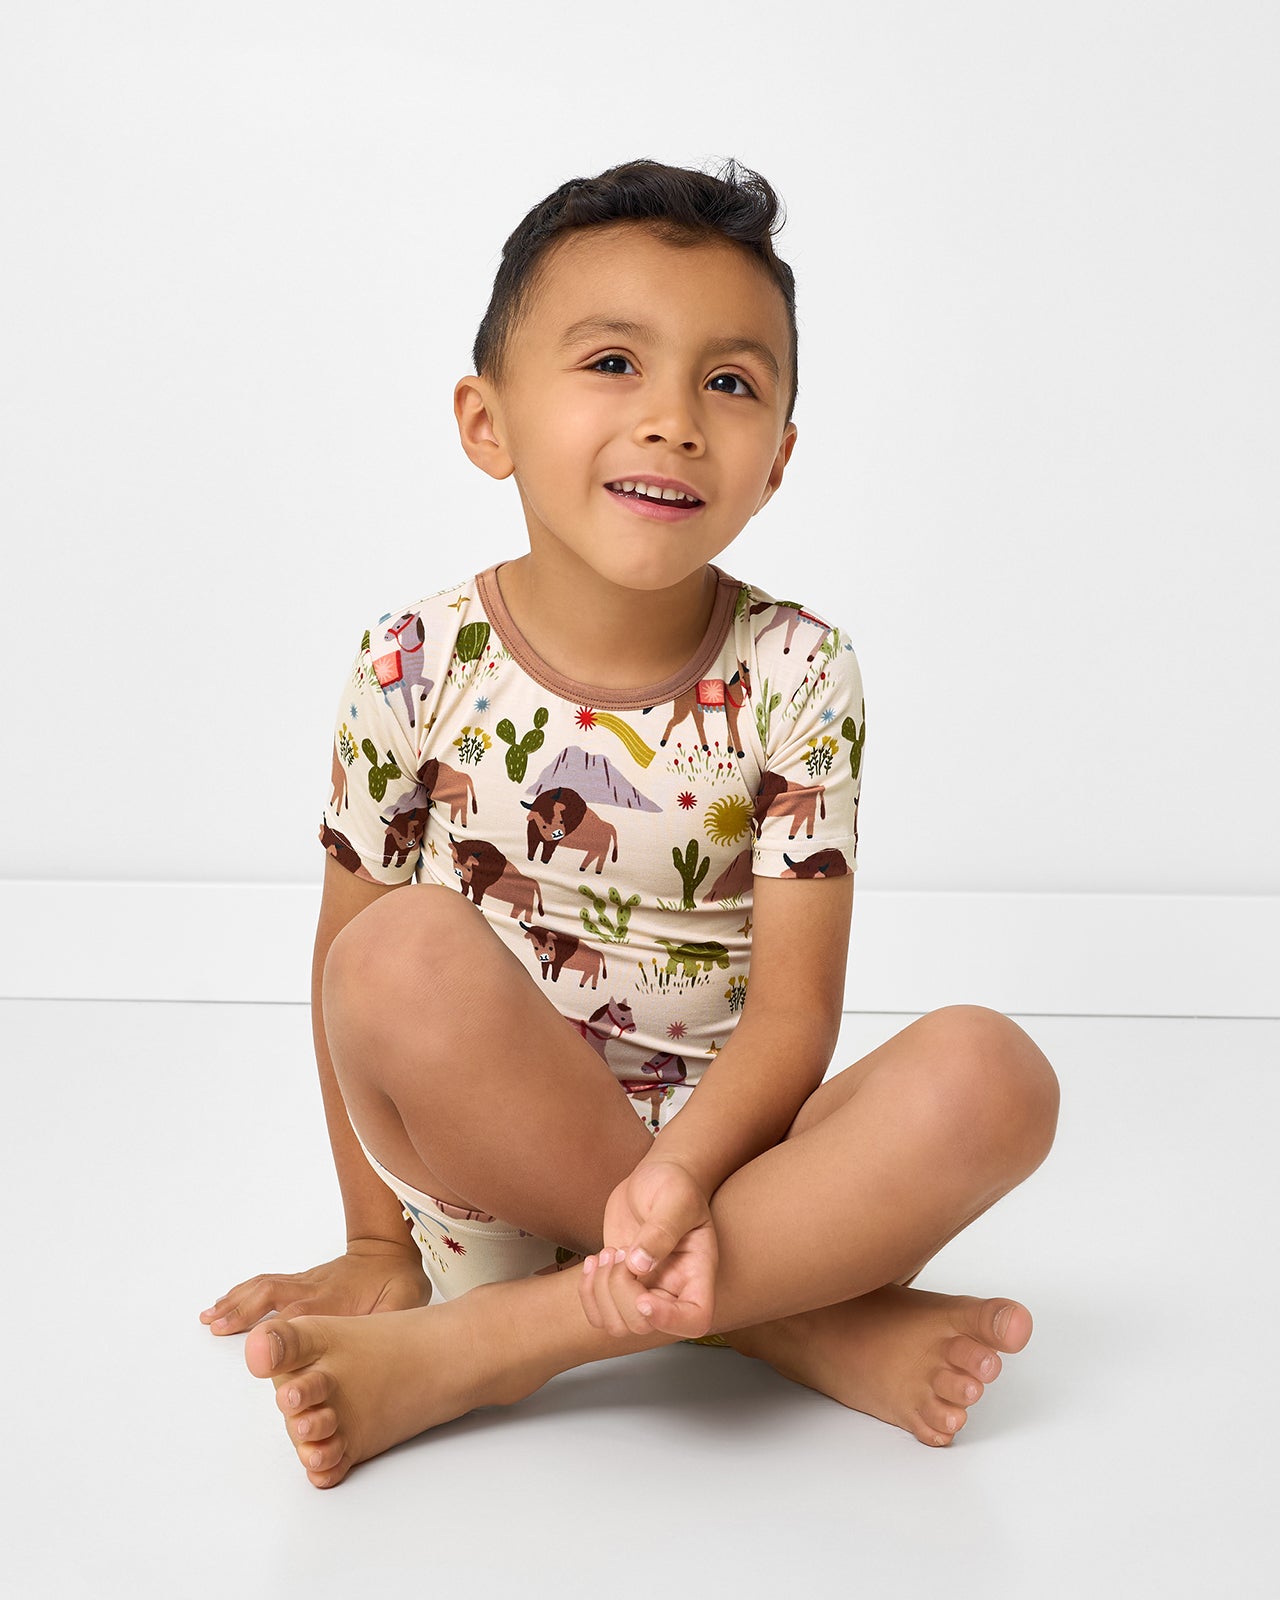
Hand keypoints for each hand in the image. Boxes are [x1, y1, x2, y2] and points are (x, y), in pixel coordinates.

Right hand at [198, 1238, 431, 1333]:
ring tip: (209, 1316)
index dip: (279, 1332)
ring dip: (236, 1301)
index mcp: (335, 1299)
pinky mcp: (300, 1280)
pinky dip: (242, 1292)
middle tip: (215, 1326)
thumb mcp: (405, 1300)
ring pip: (264, 1286)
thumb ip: (391, 1319)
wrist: (389, 1248)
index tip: (255, 1348)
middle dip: (243, 1311)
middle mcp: (313, 1288)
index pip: (300, 1316)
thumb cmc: (396, 1280)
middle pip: (271, 1296)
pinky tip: (226, 1302)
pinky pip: (266, 1283)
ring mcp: (305, 1282)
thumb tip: (379, 1336)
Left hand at [579, 1158, 717, 1340]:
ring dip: (602, 1291)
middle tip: (617, 1253)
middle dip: (620, 1290)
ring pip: (618, 1325)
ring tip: (606, 1254)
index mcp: (697, 1272)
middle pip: (644, 1325)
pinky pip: (599, 1314)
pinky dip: (588, 1293)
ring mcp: (645, 1292)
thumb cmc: (674, 1185)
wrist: (654, 1178)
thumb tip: (639, 1265)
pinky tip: (591, 1261)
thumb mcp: (675, 1198)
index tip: (643, 1298)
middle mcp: (673, 1290)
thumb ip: (661, 1230)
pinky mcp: (620, 1287)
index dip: (668, 1320)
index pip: (695, 1319)